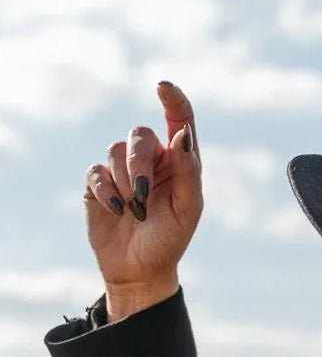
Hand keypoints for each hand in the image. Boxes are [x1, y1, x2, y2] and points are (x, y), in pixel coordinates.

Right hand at [82, 81, 203, 316]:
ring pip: (116, 151)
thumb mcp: (188, 209)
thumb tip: (182, 134)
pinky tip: (118, 211)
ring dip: (126, 183)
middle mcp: (150, 159)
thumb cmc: (170, 239)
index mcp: (179, 161)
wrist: (140, 270)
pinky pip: (97, 173)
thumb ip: (189, 172)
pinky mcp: (98, 183)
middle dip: (140, 163)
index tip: (163, 86)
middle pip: (140, 135)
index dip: (173, 100)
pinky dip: (108, 192)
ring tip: (135, 211)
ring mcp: (121, 169)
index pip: (178, 120)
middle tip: (144, 194)